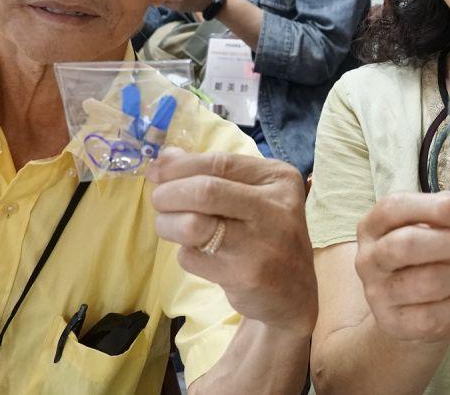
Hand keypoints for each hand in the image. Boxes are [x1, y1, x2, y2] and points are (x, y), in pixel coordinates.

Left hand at [147, 148, 316, 336]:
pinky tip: (201, 255)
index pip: (219, 162)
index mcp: (279, 179)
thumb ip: (213, 174)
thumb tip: (165, 158)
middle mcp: (275, 207)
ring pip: (192, 225)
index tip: (156, 172)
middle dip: (168, 194)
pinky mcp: (245, 274)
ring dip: (168, 224)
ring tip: (171, 227)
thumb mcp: (252, 195)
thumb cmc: (266, 234)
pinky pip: (192, 257)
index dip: (179, 166)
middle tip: (160, 202)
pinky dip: (186, 254)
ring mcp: (262, 243)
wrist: (293, 291)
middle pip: (204, 191)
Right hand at [353, 188, 449, 343]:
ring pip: (426, 282)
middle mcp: (368, 259)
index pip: (394, 208)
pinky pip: (433, 315)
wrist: (404, 309)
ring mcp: (377, 294)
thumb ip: (447, 210)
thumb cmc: (421, 257)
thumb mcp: (429, 227)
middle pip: (407, 245)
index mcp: (372, 227)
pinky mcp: (393, 324)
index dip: (435, 207)